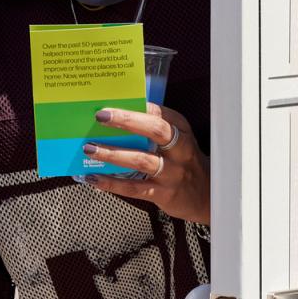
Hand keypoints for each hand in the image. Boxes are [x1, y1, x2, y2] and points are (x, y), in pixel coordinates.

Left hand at [84, 103, 208, 224]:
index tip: (110, 103)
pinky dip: (112, 183)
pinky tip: (94, 177)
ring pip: (141, 159)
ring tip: (90, 148)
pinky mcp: (164, 193)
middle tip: (101, 116)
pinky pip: (134, 187)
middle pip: (155, 130)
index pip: (158, 112)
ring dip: (113, 153)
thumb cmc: (184, 162)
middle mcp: (180, 148)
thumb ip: (153, 129)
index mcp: (181, 129)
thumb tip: (116, 118)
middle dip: (126, 121)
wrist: (207, 195)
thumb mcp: (177, 140)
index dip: (134, 106)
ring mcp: (173, 172)